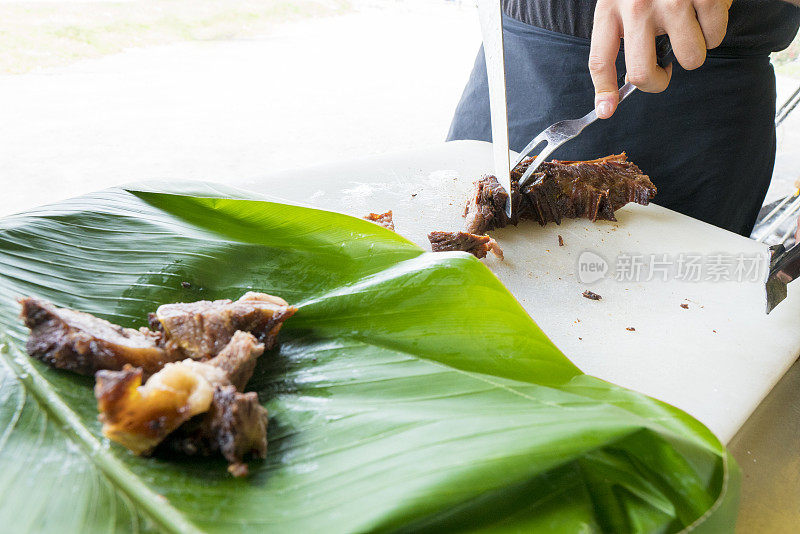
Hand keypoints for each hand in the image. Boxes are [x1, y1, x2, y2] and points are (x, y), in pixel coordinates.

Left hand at [589, 0, 731, 118]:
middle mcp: (637, 7)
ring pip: (689, 60)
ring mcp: (672, 2)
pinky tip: (705, 9)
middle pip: (642, 75)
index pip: (599, 61)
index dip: (603, 92)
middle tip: (663, 71)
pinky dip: (715, 29)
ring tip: (688, 27)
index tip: (606, 111)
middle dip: (657, 82)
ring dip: (692, 52)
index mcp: (610, 8)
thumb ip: (620, 34)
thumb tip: (621, 87)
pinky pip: (716, 37)